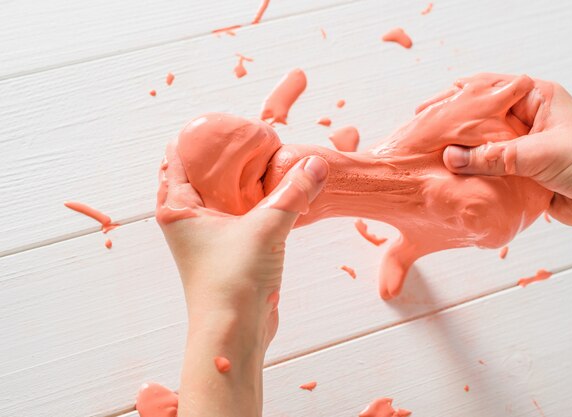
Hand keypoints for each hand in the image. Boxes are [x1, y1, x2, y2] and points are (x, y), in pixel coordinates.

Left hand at [157, 140, 327, 416]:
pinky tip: (272, 193)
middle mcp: (187, 220)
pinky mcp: (226, 250)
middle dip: (219, 155)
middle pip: (198, 174)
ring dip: (237, 179)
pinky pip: (236, 214)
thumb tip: (315, 165)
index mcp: (178, 208)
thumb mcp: (266, 228)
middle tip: (244, 136)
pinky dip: (250, 201)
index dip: (195, 136)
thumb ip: (293, 193)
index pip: (176, 158)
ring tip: (260, 160)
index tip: (218, 121)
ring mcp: (206, 237)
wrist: (234, 333)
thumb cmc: (231, 284)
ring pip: (219, 195)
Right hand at [442, 79, 571, 259]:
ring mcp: (524, 148)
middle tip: (425, 135)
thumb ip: (493, 156)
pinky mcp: (522, 174)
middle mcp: (528, 120)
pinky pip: (491, 172)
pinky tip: (455, 180)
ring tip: (433, 159)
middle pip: (482, 120)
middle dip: (455, 128)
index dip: (457, 97)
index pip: (489, 90)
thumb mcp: (540, 152)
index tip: (429, 110)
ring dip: (463, 156)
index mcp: (536, 99)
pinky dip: (475, 176)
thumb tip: (452, 157)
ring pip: (484, 148)